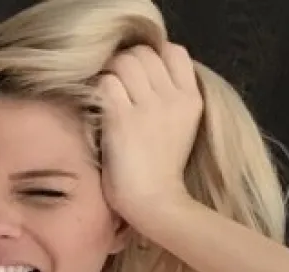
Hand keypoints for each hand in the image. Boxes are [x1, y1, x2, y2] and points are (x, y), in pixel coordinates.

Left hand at [96, 43, 203, 218]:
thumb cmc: (162, 170)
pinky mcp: (122, 117)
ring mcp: (149, 106)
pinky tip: (100, 112)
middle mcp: (173, 96)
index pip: (173, 51)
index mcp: (191, 98)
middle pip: (143, 53)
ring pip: (123, 62)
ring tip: (107, 99)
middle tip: (117, 89)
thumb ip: (171, 98)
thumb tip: (148, 74)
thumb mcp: (182, 127)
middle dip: (125, 64)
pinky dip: (97, 93)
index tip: (141, 77)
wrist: (156, 203)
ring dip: (109, 75)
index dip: (153, 56)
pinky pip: (105, 84)